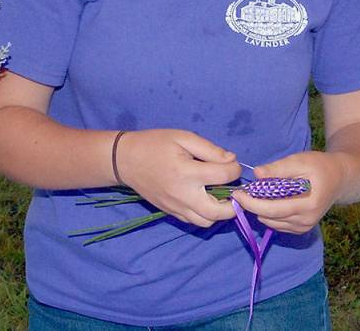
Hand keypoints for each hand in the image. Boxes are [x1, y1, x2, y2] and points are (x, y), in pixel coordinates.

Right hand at [116, 129, 241, 227]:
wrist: (125, 160)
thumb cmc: (154, 144)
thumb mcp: (182, 137)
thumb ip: (209, 149)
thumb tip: (231, 160)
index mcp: (187, 172)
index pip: (223, 176)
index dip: (234, 169)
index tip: (231, 163)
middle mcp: (183, 194)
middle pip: (220, 212)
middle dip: (234, 203)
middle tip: (234, 190)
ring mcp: (176, 207)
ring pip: (207, 222)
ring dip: (219, 212)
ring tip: (219, 196)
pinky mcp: (170, 212)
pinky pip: (193, 221)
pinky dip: (204, 214)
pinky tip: (203, 199)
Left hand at [231, 150, 348, 234]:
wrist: (338, 178)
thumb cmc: (318, 166)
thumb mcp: (299, 161)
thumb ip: (277, 169)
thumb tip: (256, 174)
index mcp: (308, 204)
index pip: (274, 209)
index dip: (252, 203)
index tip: (237, 193)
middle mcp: (306, 220)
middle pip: (270, 217)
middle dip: (252, 206)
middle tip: (240, 192)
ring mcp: (304, 226)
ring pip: (271, 222)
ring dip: (259, 210)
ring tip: (255, 193)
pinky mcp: (301, 228)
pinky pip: (277, 224)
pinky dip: (268, 214)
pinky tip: (267, 200)